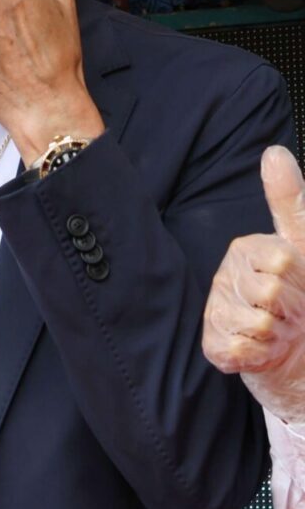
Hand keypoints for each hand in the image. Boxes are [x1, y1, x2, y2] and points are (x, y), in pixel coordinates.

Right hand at [205, 146, 304, 424]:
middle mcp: (223, 279)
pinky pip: (238, 349)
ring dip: (278, 334)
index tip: (301, 283)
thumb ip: (289, 199)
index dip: (301, 278)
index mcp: (245, 251)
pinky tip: (262, 351)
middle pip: (268, 290)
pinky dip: (260, 356)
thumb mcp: (304, 244)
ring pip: (254, 322)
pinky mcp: (213, 348)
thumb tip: (273, 152)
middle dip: (292, 307)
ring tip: (279, 332)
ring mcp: (215, 314)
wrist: (303, 354)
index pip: (280, 259)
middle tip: (292, 312)